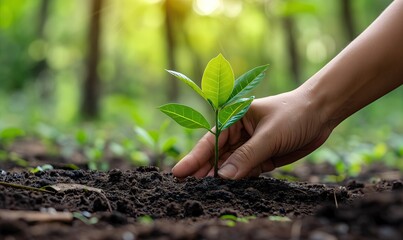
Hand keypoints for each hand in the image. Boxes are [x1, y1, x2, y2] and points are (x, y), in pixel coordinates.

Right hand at [172, 89, 333, 178]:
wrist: (321, 113)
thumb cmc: (294, 114)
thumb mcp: (269, 135)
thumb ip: (247, 156)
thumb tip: (224, 177)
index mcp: (234, 117)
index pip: (210, 140)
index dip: (194, 157)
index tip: (179, 173)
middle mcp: (238, 132)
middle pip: (216, 155)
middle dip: (204, 170)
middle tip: (188, 188)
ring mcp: (249, 146)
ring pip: (229, 165)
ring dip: (220, 178)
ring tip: (205, 192)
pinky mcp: (260, 157)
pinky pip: (245, 171)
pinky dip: (238, 180)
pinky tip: (228, 190)